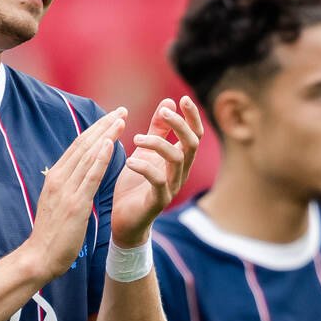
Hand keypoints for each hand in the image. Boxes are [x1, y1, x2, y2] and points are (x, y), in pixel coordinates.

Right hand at [26, 108, 126, 280]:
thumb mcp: (58, 203)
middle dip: (104, 126)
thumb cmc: (51, 234)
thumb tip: (77, 175)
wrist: (39, 257)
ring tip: (121, 119)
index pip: (78, 147)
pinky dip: (100, 158)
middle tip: (121, 110)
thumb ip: (68, 187)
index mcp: (56, 177)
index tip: (111, 117)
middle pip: (84, 145)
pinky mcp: (76, 204)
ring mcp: (67, 190)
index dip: (95, 130)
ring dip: (106, 135)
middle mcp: (59, 178)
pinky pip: (90, 177)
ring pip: (89, 156)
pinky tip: (111, 144)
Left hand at [112, 96, 204, 247]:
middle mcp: (180, 172)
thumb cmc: (135, 185)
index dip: (192, 117)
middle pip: (192, 144)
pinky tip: (130, 160)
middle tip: (163, 111)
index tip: (182, 99)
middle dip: (180, 124)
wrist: (125, 221)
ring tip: (136, 138)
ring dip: (158, 143)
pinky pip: (158, 181)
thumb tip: (169, 102)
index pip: (195, 134)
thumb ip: (158, 129)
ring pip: (177, 159)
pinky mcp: (158, 201)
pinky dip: (144, 168)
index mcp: (179, 160)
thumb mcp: (145, 152)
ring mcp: (172, 187)